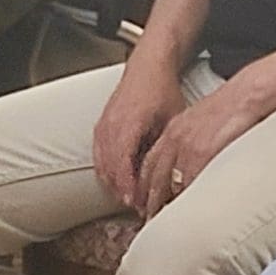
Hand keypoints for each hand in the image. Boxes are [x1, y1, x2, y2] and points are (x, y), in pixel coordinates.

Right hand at [93, 57, 187, 211]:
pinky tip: (115, 183)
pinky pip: (97, 154)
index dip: (128, 185)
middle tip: (136, 207)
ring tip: (127, 199)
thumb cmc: (163, 90)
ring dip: (112, 183)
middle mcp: (112, 125)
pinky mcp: (101, 125)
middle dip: (121, 190)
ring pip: (101, 163)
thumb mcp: (174, 118)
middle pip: (110, 167)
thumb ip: (170, 144)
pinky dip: (105, 171)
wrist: (147, 67)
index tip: (135, 202)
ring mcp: (103, 125)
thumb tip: (178, 171)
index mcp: (130, 123)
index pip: (123, 162)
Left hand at [134, 78, 272, 218]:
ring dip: (160, 203)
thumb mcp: (202, 122)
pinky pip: (187, 183)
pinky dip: (182, 199)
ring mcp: (187, 147)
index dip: (145, 183)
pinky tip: (181, 211)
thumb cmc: (233, 107)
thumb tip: (190, 165)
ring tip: (158, 219)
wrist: (247, 94)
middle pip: (153, 176)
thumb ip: (192, 142)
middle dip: (148, 199)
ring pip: (166, 182)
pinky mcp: (201, 154)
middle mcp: (175, 139)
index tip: (143, 199)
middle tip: (147, 217)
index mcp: (174, 130)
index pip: (151, 162)